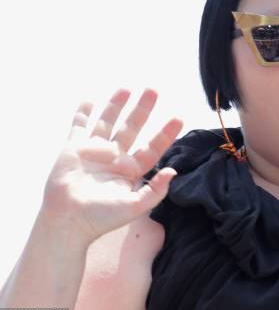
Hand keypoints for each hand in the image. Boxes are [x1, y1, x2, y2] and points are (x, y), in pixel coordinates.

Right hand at [41, 88, 182, 243]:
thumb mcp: (135, 207)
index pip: (153, 147)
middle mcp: (115, 158)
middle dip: (143, 109)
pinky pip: (79, 126)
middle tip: (153, 90)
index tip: (178, 118)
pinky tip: (90, 100)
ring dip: (116, 105)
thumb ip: (156, 191)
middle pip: (132, 128)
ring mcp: (94, 151)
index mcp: (131, 170)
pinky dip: (83, 113)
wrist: (68, 221)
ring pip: (108, 122)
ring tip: (127, 88)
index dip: (165, 133)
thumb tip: (173, 171)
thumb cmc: (102, 218)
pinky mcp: (73, 149)